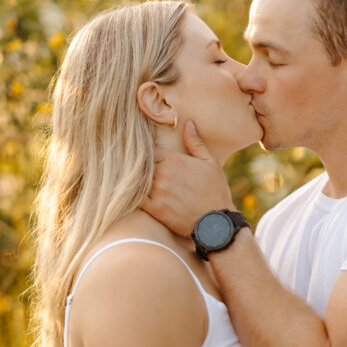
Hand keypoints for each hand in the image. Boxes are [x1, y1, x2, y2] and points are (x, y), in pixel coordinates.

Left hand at [140, 121, 234, 236]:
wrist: (216, 223)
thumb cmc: (215, 192)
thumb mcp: (210, 163)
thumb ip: (196, 143)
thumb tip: (187, 123)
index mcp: (174, 160)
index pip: (149, 148)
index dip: (147, 151)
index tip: (145, 153)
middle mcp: (163, 173)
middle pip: (140, 163)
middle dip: (139, 164)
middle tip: (131, 164)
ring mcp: (157, 191)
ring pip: (136, 179)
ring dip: (134, 178)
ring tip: (130, 178)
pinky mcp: (154, 208)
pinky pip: (136, 198)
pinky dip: (132, 194)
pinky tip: (131, 193)